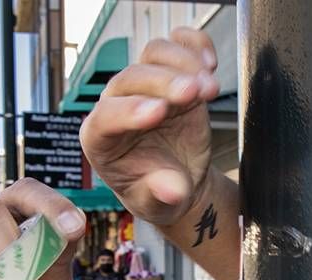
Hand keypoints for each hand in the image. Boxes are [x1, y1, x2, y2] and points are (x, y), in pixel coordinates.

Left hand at [81, 27, 218, 226]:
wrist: (177, 181)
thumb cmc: (156, 192)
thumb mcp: (156, 204)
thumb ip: (159, 194)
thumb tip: (172, 189)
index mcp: (101, 137)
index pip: (106, 115)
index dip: (130, 111)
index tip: (159, 113)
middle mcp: (118, 104)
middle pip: (132, 77)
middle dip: (163, 82)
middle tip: (192, 93)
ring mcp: (145, 85)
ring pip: (154, 54)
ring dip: (183, 63)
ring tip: (209, 87)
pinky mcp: (171, 73)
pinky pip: (178, 44)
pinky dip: (195, 44)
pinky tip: (210, 63)